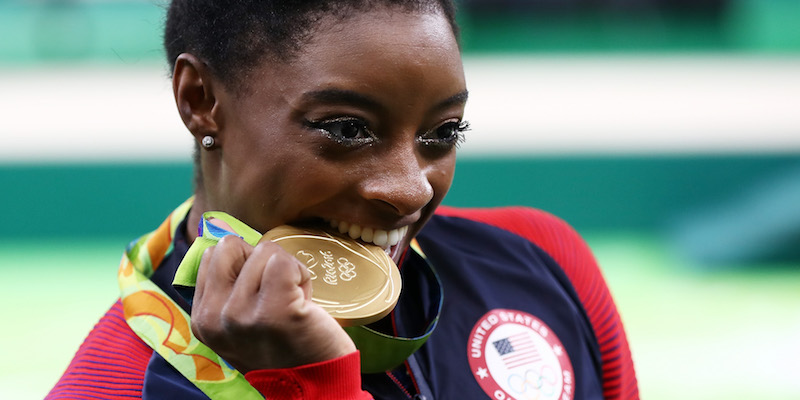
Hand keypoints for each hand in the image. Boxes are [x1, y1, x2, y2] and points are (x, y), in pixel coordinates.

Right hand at [190, 223, 355, 372]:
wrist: (314, 386)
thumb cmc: (284, 345)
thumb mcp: (242, 321)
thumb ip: (229, 286)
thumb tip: (225, 232)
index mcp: (202, 319)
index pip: (211, 255)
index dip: (244, 263)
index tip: (260, 293)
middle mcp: (214, 318)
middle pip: (230, 245)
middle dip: (261, 259)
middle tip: (278, 292)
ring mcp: (241, 314)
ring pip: (264, 250)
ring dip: (287, 270)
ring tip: (293, 303)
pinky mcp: (274, 310)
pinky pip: (285, 262)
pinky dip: (303, 275)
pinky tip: (305, 303)